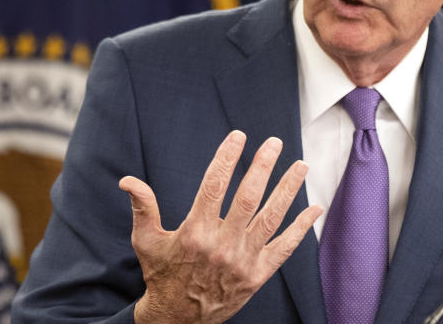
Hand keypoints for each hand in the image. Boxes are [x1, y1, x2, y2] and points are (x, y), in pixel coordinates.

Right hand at [118, 130, 321, 323]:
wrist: (177, 320)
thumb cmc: (161, 274)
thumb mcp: (146, 241)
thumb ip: (142, 207)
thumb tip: (128, 181)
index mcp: (195, 232)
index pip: (214, 185)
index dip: (227, 157)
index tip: (239, 136)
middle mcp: (221, 245)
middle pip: (248, 197)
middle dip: (263, 166)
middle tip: (275, 143)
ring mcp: (243, 261)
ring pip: (270, 218)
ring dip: (288, 189)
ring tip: (300, 165)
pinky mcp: (258, 276)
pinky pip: (284, 248)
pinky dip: (301, 228)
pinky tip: (314, 208)